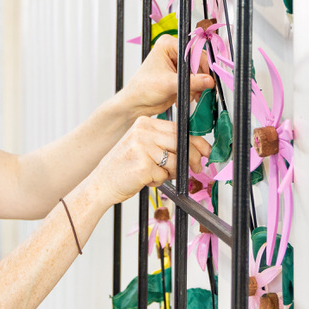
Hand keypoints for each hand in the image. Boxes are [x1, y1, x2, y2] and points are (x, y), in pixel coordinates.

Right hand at [91, 116, 211, 206]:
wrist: (101, 184)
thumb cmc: (124, 168)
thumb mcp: (143, 148)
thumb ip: (166, 144)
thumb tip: (196, 149)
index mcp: (144, 123)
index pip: (179, 129)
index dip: (197, 141)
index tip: (206, 150)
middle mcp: (143, 132)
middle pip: (182, 142)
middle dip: (193, 158)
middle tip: (197, 168)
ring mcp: (142, 147)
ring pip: (176, 161)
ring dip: (171, 173)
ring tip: (155, 174)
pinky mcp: (143, 165)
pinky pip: (163, 176)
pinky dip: (158, 181)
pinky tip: (144, 179)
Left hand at [119, 35, 215, 118]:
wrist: (137, 104)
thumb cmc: (143, 89)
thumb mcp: (168, 84)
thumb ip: (191, 83)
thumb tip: (209, 81)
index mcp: (168, 44)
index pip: (193, 50)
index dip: (202, 64)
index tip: (210, 77)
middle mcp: (174, 51)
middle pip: (198, 61)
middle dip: (201, 77)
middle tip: (204, 89)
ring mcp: (178, 64)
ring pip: (199, 72)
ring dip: (199, 86)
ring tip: (193, 96)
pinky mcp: (181, 75)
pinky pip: (196, 80)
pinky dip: (195, 90)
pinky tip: (190, 97)